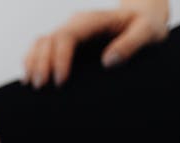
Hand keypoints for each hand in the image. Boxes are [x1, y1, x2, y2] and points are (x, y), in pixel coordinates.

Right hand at [24, 1, 168, 87]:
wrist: (142, 18)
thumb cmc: (147, 25)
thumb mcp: (148, 32)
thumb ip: (131, 44)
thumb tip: (108, 61)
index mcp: (93, 20)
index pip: (67, 35)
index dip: (59, 58)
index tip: (61, 81)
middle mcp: (76, 23)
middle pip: (48, 40)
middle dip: (41, 64)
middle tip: (41, 88)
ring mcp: (69, 31)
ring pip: (40, 42)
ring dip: (32, 62)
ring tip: (33, 85)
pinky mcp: (66, 42)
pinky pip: (42, 48)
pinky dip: (32, 61)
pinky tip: (31, 78)